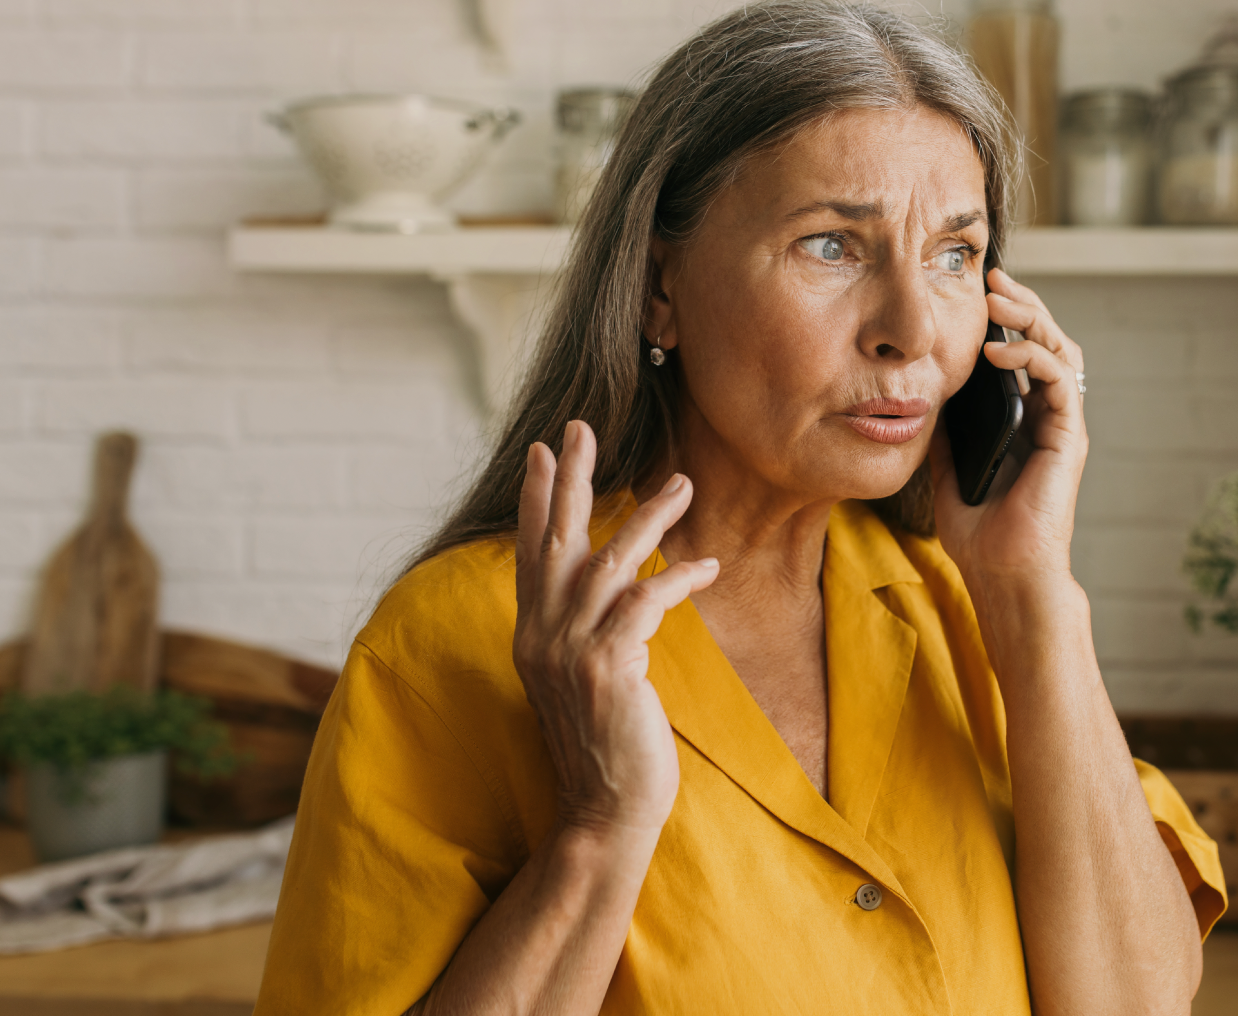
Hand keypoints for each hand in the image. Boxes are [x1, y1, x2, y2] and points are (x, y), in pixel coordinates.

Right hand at [512, 421, 718, 838]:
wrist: (603, 810)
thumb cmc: (605, 747)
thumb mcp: (583, 679)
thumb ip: (582, 632)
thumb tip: (608, 589)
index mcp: (531, 634)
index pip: (530, 550)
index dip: (536, 498)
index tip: (543, 449)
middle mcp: (541, 635)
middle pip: (555, 538)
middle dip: (569, 478)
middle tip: (582, 427)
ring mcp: (570, 650)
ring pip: (607, 560)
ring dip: (648, 517)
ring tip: (683, 483)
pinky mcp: (607, 667)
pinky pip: (644, 602)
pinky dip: (678, 578)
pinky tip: (707, 564)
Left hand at [930, 268, 1087, 607]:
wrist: (1001, 574)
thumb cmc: (978, 531)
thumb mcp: (947, 465)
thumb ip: (946, 427)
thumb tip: (923, 389)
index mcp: (1023, 419)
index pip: (1022, 352)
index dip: (1004, 318)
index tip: (975, 290)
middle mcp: (1048, 416)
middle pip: (1046, 340)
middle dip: (1022, 303)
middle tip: (991, 278)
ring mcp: (1062, 426)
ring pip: (1060, 351)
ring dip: (1031, 318)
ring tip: (998, 299)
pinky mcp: (1069, 438)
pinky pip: (1060, 381)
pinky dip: (1032, 357)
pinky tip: (999, 350)